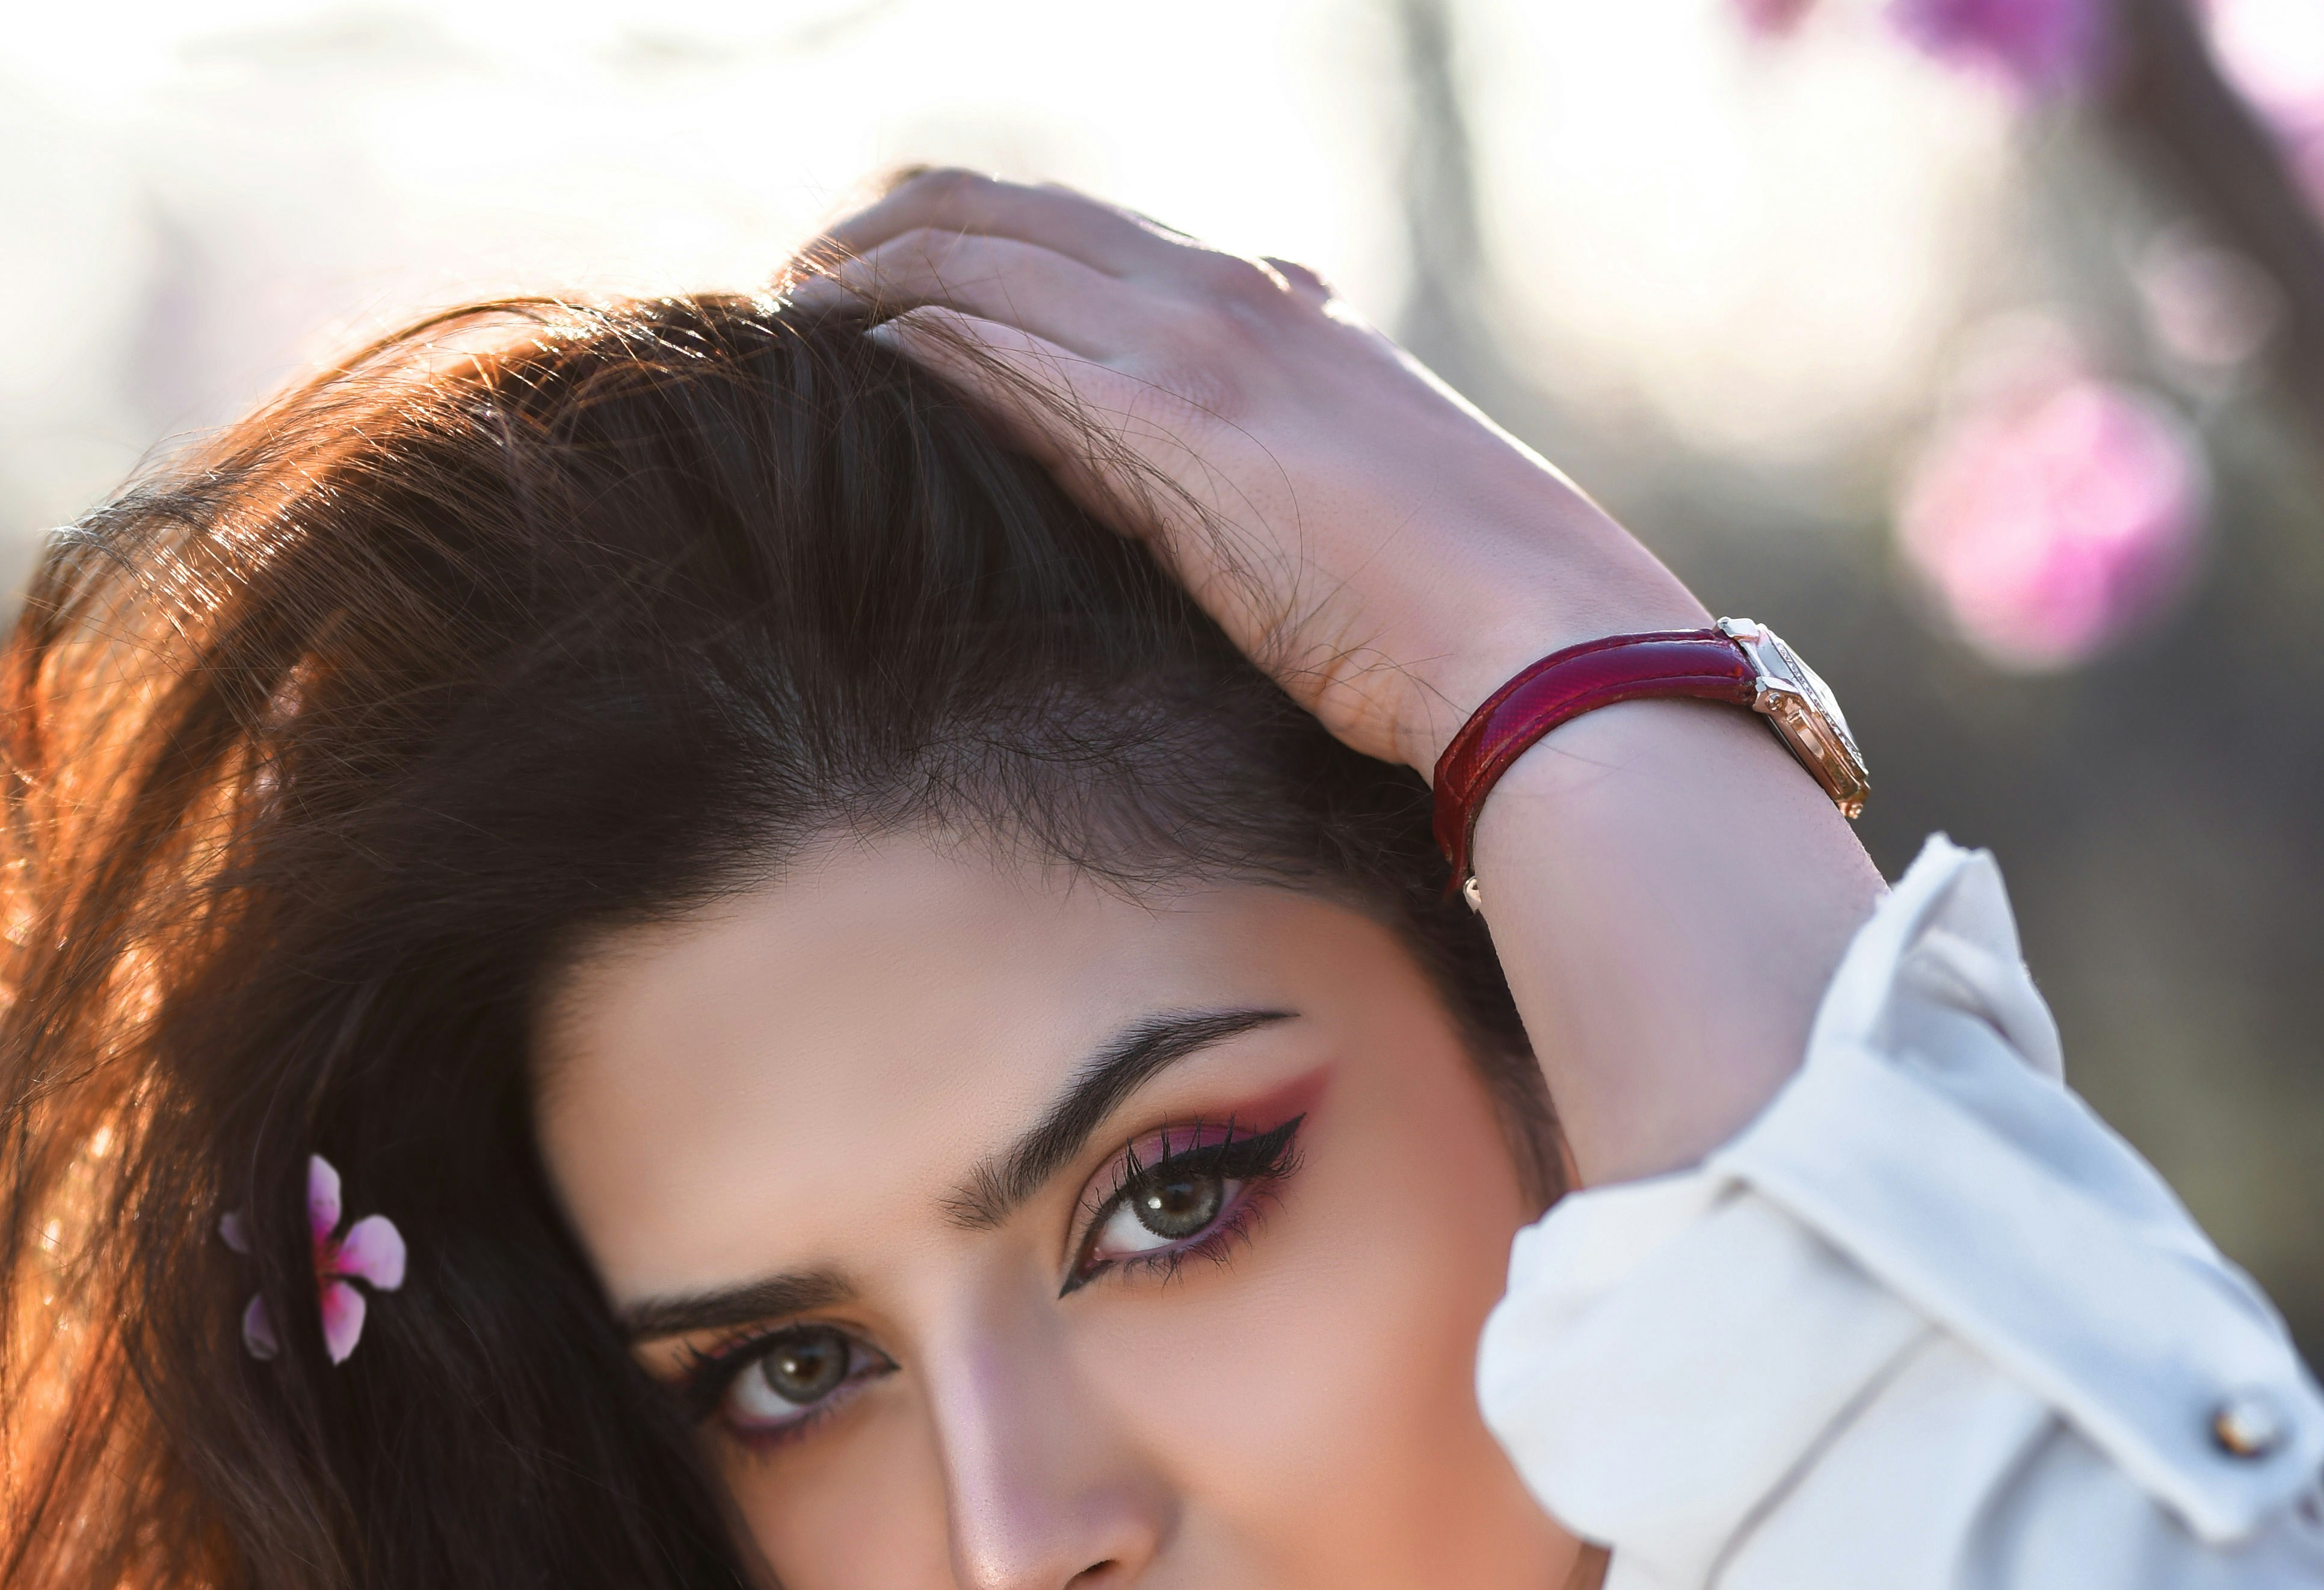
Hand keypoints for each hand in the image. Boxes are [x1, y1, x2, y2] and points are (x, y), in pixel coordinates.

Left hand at [784, 171, 1704, 778]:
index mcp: (1272, 312)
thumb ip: (1271, 466)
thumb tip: (1196, 470)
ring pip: (983, 255)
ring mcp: (1199, 354)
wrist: (1541, 643)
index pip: (1080, 230)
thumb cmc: (1464, 614)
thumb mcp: (1349, 509)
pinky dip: (914, 333)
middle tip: (792, 283)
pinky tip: (840, 349)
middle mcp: (1227, 301)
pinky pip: (1007, 346)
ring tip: (782, 313)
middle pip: (1007, 212)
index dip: (965, 231)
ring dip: (866, 274)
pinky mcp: (1173, 431)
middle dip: (881, 231)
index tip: (881, 270)